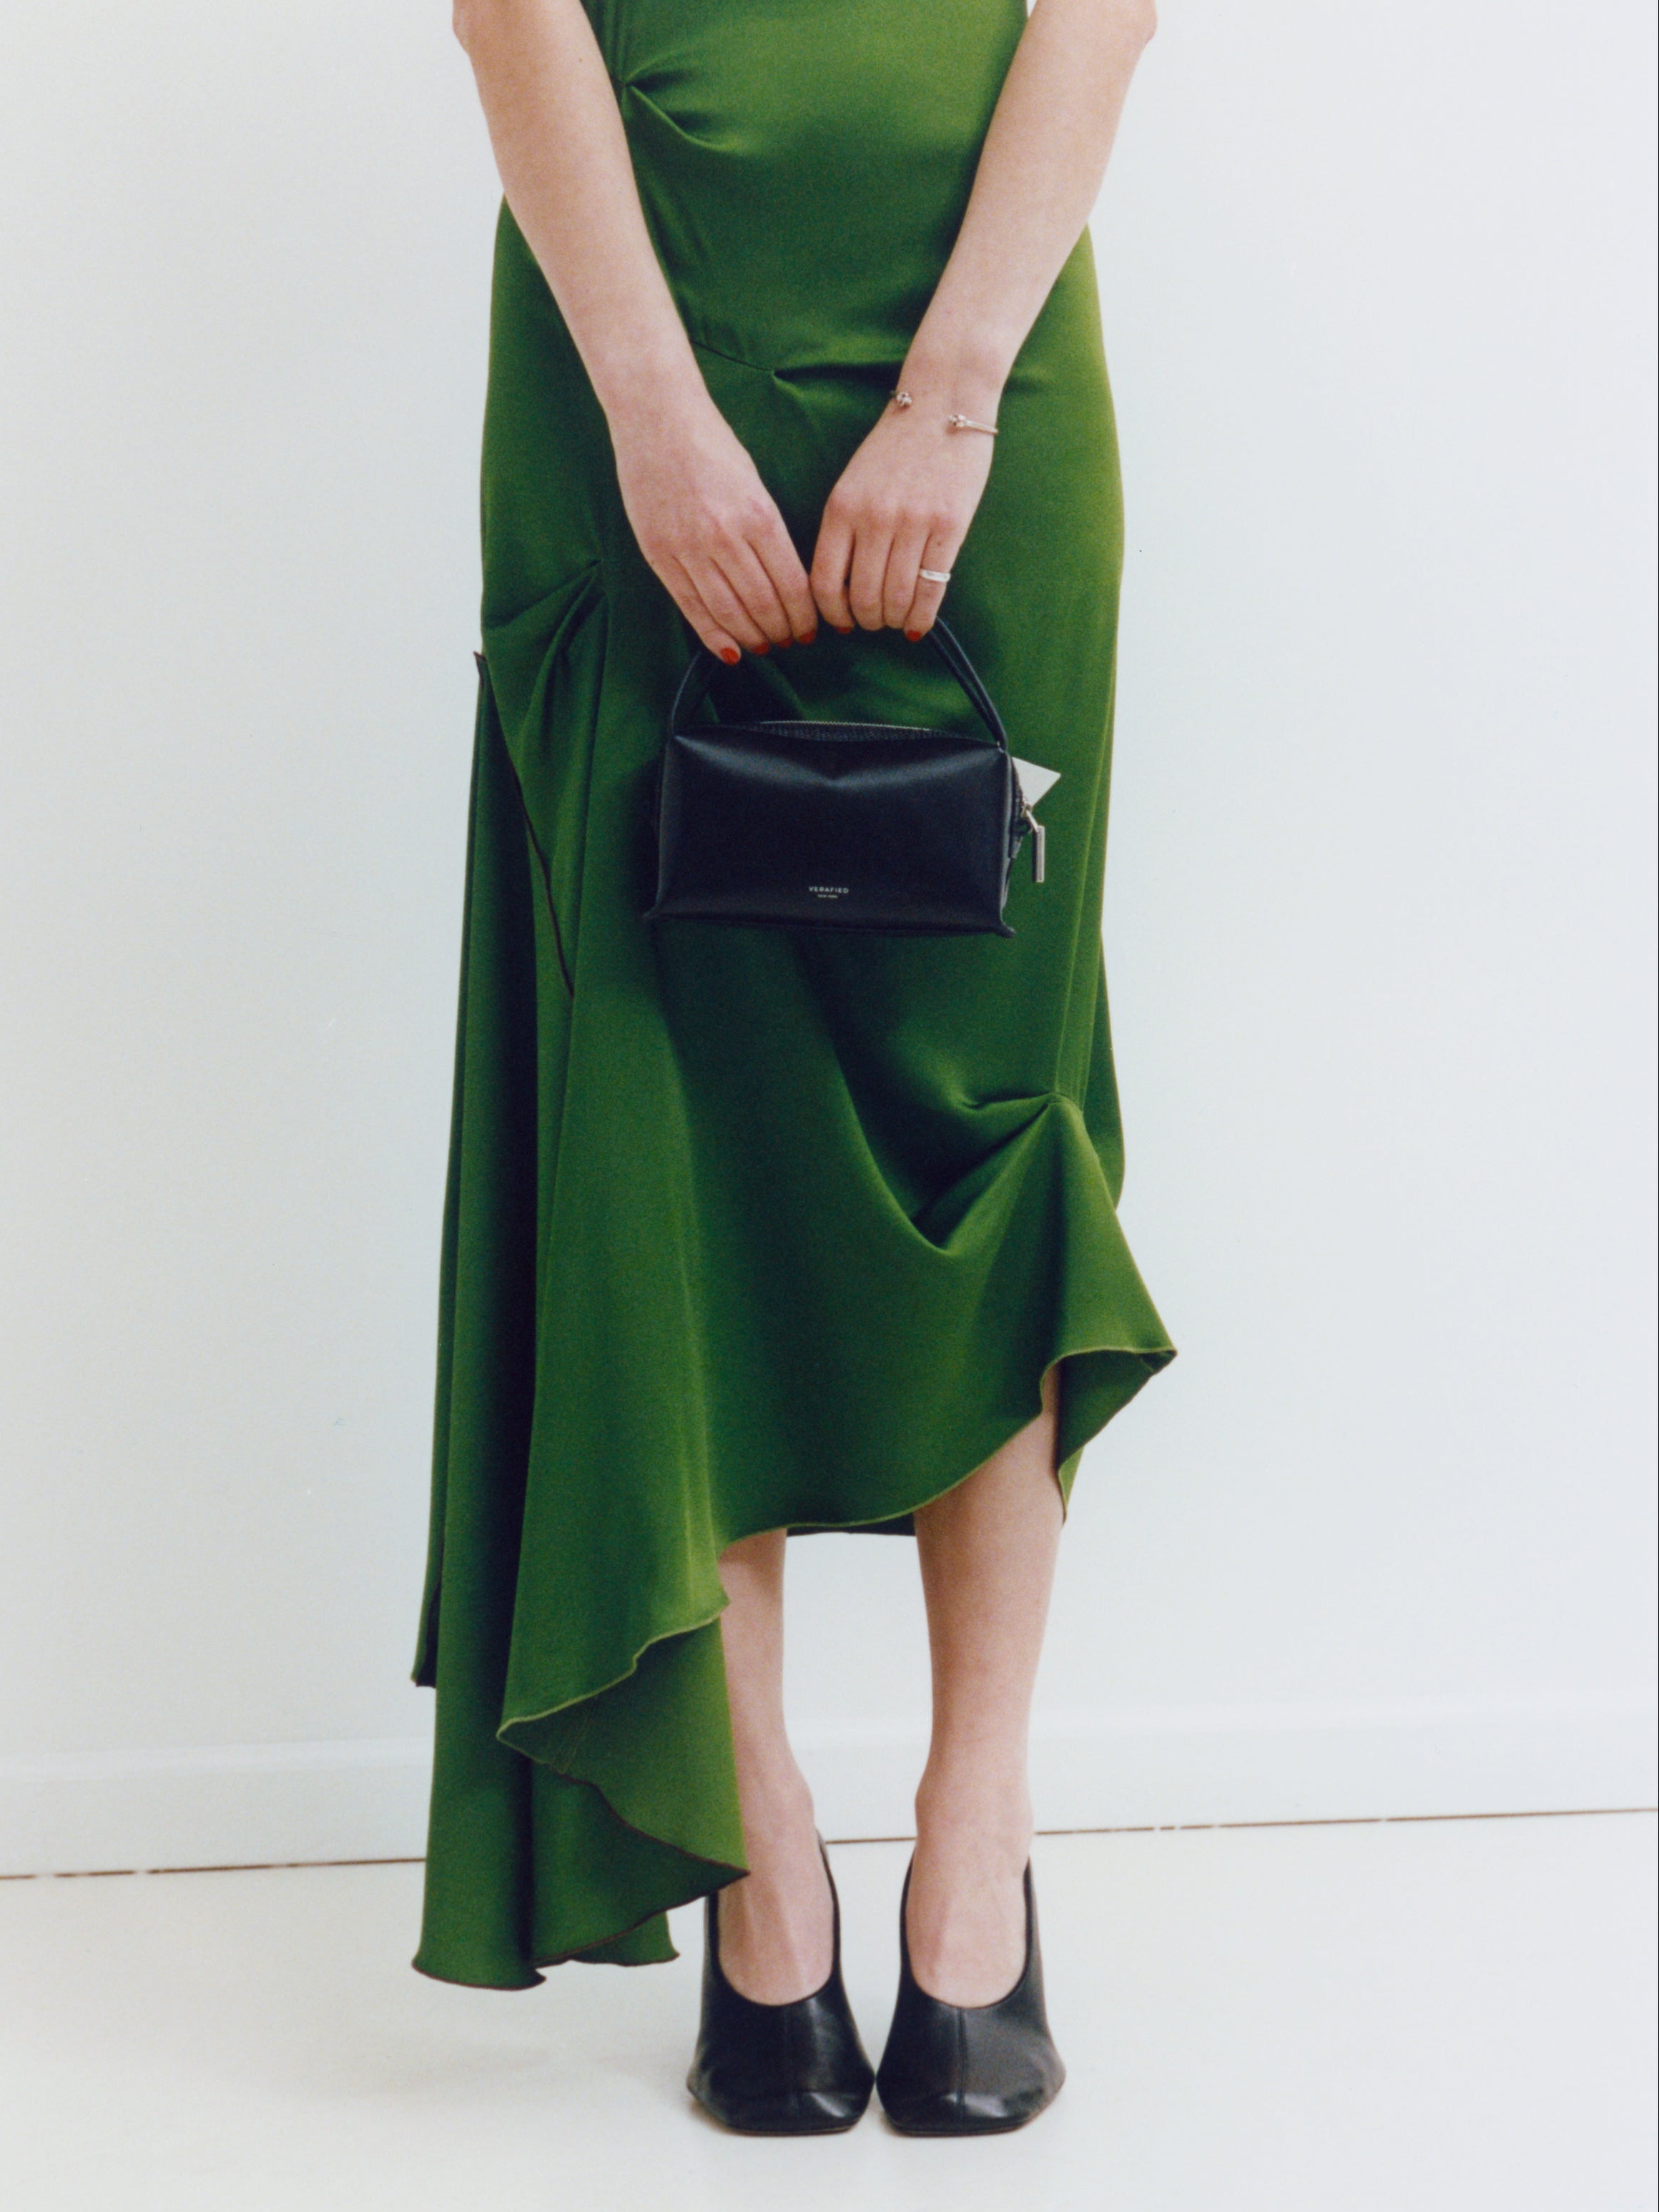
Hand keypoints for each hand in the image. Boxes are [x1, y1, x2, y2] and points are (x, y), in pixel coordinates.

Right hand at [610, 393, 817, 662]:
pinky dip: (712, 634)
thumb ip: (768, 533)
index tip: (810, 629)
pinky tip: (730, 650)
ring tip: (764, 646)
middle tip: (790, 642)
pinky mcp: (659, 554)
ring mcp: (688, 547)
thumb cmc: (711, 446)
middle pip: (762, 604)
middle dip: (781, 630)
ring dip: (751, 636)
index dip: (803, 615)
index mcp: (757, 515)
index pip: (790, 584)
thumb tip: (786, 584)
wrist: (656, 419)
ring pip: (727, 612)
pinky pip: (690, 607)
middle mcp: (724, 535)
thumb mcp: (754, 484)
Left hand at [809, 401, 995, 638]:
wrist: (944, 403)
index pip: (825, 582)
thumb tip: (844, 588)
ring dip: (895, 620)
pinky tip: (918, 624)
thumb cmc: (897, 447)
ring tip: (898, 620)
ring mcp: (912, 523)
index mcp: (842, 508)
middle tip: (876, 622)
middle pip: (862, 598)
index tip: (842, 623)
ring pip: (896, 598)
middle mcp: (873, 518)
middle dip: (868, 621)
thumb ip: (846, 529)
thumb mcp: (854, 483)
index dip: (833, 614)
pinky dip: (922, 616)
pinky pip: (931, 589)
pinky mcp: (948, 526)